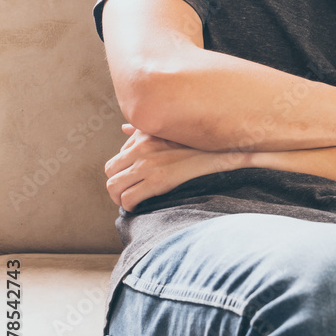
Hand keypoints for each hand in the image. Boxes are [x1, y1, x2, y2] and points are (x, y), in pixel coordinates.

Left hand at [104, 124, 244, 211]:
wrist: (225, 151)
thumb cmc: (203, 144)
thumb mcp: (172, 130)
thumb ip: (146, 130)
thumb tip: (124, 128)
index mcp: (146, 135)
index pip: (119, 156)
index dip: (125, 171)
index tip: (135, 181)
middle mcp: (143, 148)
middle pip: (110, 170)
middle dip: (116, 185)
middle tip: (128, 194)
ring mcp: (148, 164)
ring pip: (114, 185)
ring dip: (119, 197)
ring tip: (131, 202)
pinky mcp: (157, 181)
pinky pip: (129, 198)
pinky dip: (130, 206)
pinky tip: (140, 207)